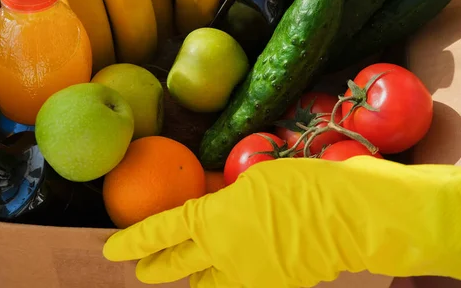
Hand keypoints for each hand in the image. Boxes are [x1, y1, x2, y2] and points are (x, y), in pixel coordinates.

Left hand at [103, 157, 460, 286]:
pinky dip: (228, 281)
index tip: (111, 249)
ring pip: (207, 285)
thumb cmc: (300, 186)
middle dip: (155, 268)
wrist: (348, 216)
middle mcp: (223, 254)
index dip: (135, 241)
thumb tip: (215, 214)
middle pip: (177, 267)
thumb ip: (225, 203)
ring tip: (182, 276)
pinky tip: (230, 273)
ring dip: (192, 280)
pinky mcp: (274, 286)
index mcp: (213, 222)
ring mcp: (249, 276)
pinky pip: (240, 287)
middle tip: (140, 270)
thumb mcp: (253, 182)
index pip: (162, 232)